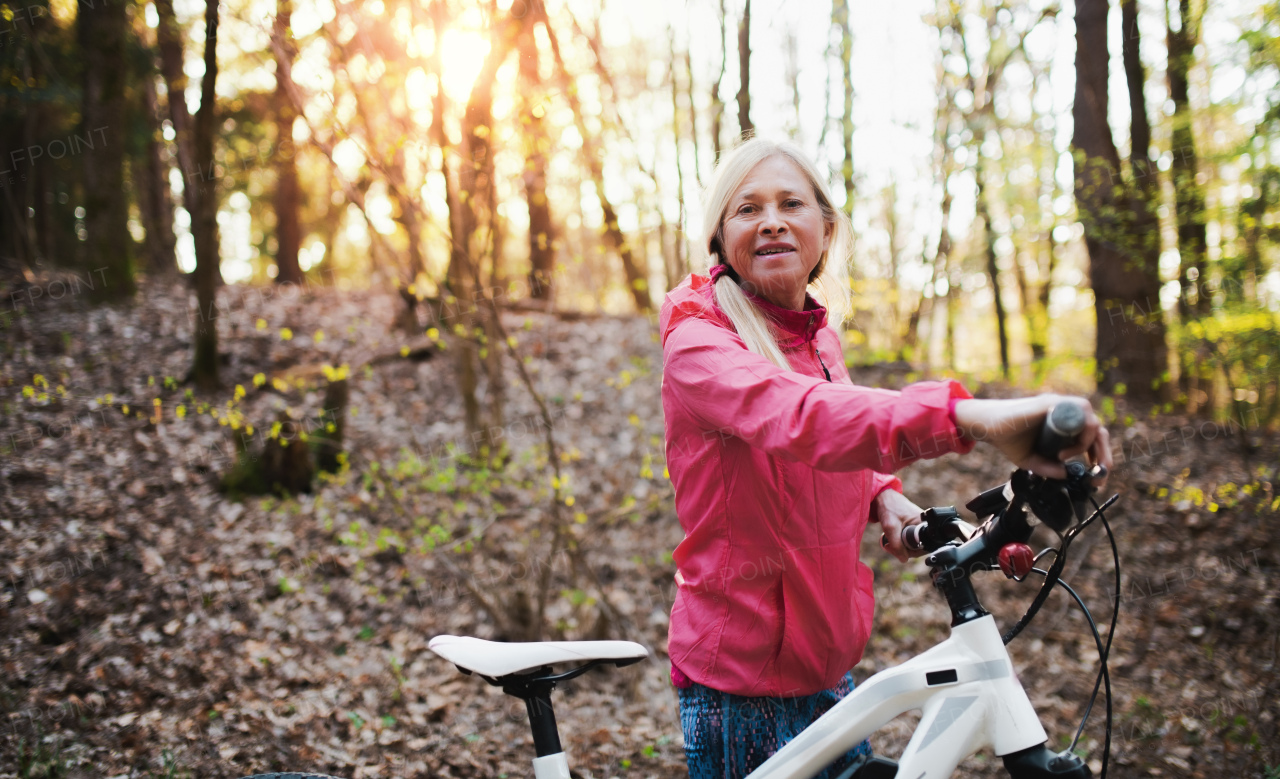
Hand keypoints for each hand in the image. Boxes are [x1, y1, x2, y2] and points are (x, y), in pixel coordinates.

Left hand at [874, 489, 925, 562]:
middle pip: (917, 548)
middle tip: (889, 547)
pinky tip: (889, 539)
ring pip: (911, 545)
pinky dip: (898, 542)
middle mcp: (923, 526)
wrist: (882, 496)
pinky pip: (907, 540)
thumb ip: (897, 545)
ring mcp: (917, 527)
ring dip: (899, 547)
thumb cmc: (888, 508)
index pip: (924, 547)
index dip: (910, 552)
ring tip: (887, 543)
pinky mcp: (911, 527)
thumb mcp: (891, 528)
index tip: (897, 550)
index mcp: (924, 524)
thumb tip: (903, 560)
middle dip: (903, 550)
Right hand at [951, 394, 1111, 487]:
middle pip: (1098, 429)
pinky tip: (1065, 452)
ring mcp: (1060, 406)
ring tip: (1068, 458)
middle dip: (1104, 453)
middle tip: (1099, 472)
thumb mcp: (1032, 461)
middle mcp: (1065, 413)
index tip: (1099, 471)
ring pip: (1093, 422)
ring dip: (1089, 445)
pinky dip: (1080, 436)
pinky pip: (1080, 415)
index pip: (1093, 435)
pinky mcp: (1053, 403)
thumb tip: (1068, 475)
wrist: (988, 426)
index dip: (1100, 453)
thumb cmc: (1008, 438)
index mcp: (1064, 424)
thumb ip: (1049, 469)